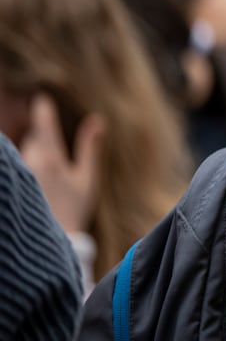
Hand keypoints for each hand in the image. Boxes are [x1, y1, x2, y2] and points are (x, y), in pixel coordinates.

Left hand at [19, 93, 104, 234]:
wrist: (54, 241)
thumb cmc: (74, 211)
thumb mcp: (87, 179)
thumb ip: (89, 148)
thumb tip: (96, 120)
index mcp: (51, 159)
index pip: (44, 125)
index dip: (42, 110)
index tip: (41, 99)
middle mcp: (30, 164)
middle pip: (32, 139)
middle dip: (40, 137)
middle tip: (51, 141)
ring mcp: (20, 175)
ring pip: (23, 153)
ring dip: (32, 152)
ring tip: (47, 167)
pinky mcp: (14, 184)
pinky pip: (18, 166)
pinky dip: (26, 165)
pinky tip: (38, 178)